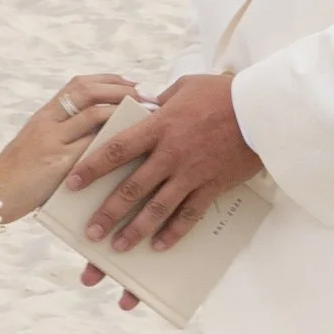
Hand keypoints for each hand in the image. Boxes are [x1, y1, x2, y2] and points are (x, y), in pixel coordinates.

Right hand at [0, 74, 137, 220]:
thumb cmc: (17, 174)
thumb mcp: (37, 145)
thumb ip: (62, 134)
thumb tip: (99, 131)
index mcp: (43, 115)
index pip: (78, 84)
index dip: (108, 80)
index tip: (131, 83)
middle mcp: (47, 122)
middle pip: (87, 91)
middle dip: (121, 89)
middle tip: (148, 96)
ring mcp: (52, 141)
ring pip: (93, 114)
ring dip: (124, 110)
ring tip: (147, 115)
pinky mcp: (58, 164)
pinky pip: (92, 146)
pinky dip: (115, 140)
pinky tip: (134, 144)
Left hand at [65, 72, 257, 257]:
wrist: (261, 108)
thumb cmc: (222, 93)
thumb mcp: (185, 86)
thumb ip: (160, 100)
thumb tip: (144, 104)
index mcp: (158, 126)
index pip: (115, 149)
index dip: (91, 168)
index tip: (72, 183)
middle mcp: (170, 154)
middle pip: (131, 188)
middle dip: (107, 212)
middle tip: (89, 233)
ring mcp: (191, 173)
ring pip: (157, 208)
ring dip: (135, 230)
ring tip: (118, 247)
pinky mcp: (212, 186)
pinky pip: (190, 214)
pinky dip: (174, 232)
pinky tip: (159, 246)